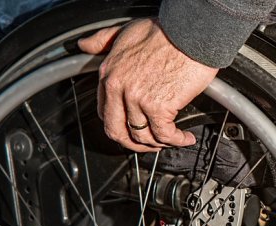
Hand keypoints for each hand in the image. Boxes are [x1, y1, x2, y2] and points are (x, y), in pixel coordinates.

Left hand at [78, 18, 217, 151]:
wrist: (190, 32)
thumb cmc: (165, 31)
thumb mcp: (125, 30)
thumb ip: (103, 40)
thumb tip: (85, 45)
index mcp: (109, 73)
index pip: (105, 112)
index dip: (120, 125)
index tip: (133, 127)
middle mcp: (119, 88)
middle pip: (118, 131)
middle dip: (134, 144)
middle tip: (150, 144)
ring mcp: (138, 99)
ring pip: (142, 137)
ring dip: (159, 144)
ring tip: (172, 140)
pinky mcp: (159, 106)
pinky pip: (165, 135)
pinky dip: (177, 141)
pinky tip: (186, 137)